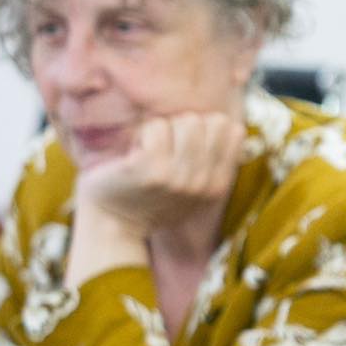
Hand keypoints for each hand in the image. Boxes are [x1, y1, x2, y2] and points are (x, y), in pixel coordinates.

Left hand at [74, 113, 243, 238]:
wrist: (112, 224)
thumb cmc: (150, 197)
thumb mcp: (193, 188)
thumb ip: (213, 162)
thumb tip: (233, 127)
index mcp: (217, 185)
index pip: (233, 130)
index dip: (207, 128)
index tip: (186, 146)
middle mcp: (202, 183)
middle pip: (210, 121)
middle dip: (183, 127)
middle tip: (164, 149)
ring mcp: (177, 177)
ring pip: (186, 121)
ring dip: (164, 129)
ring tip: (149, 152)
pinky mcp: (150, 170)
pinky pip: (156, 127)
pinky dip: (143, 134)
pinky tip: (135, 155)